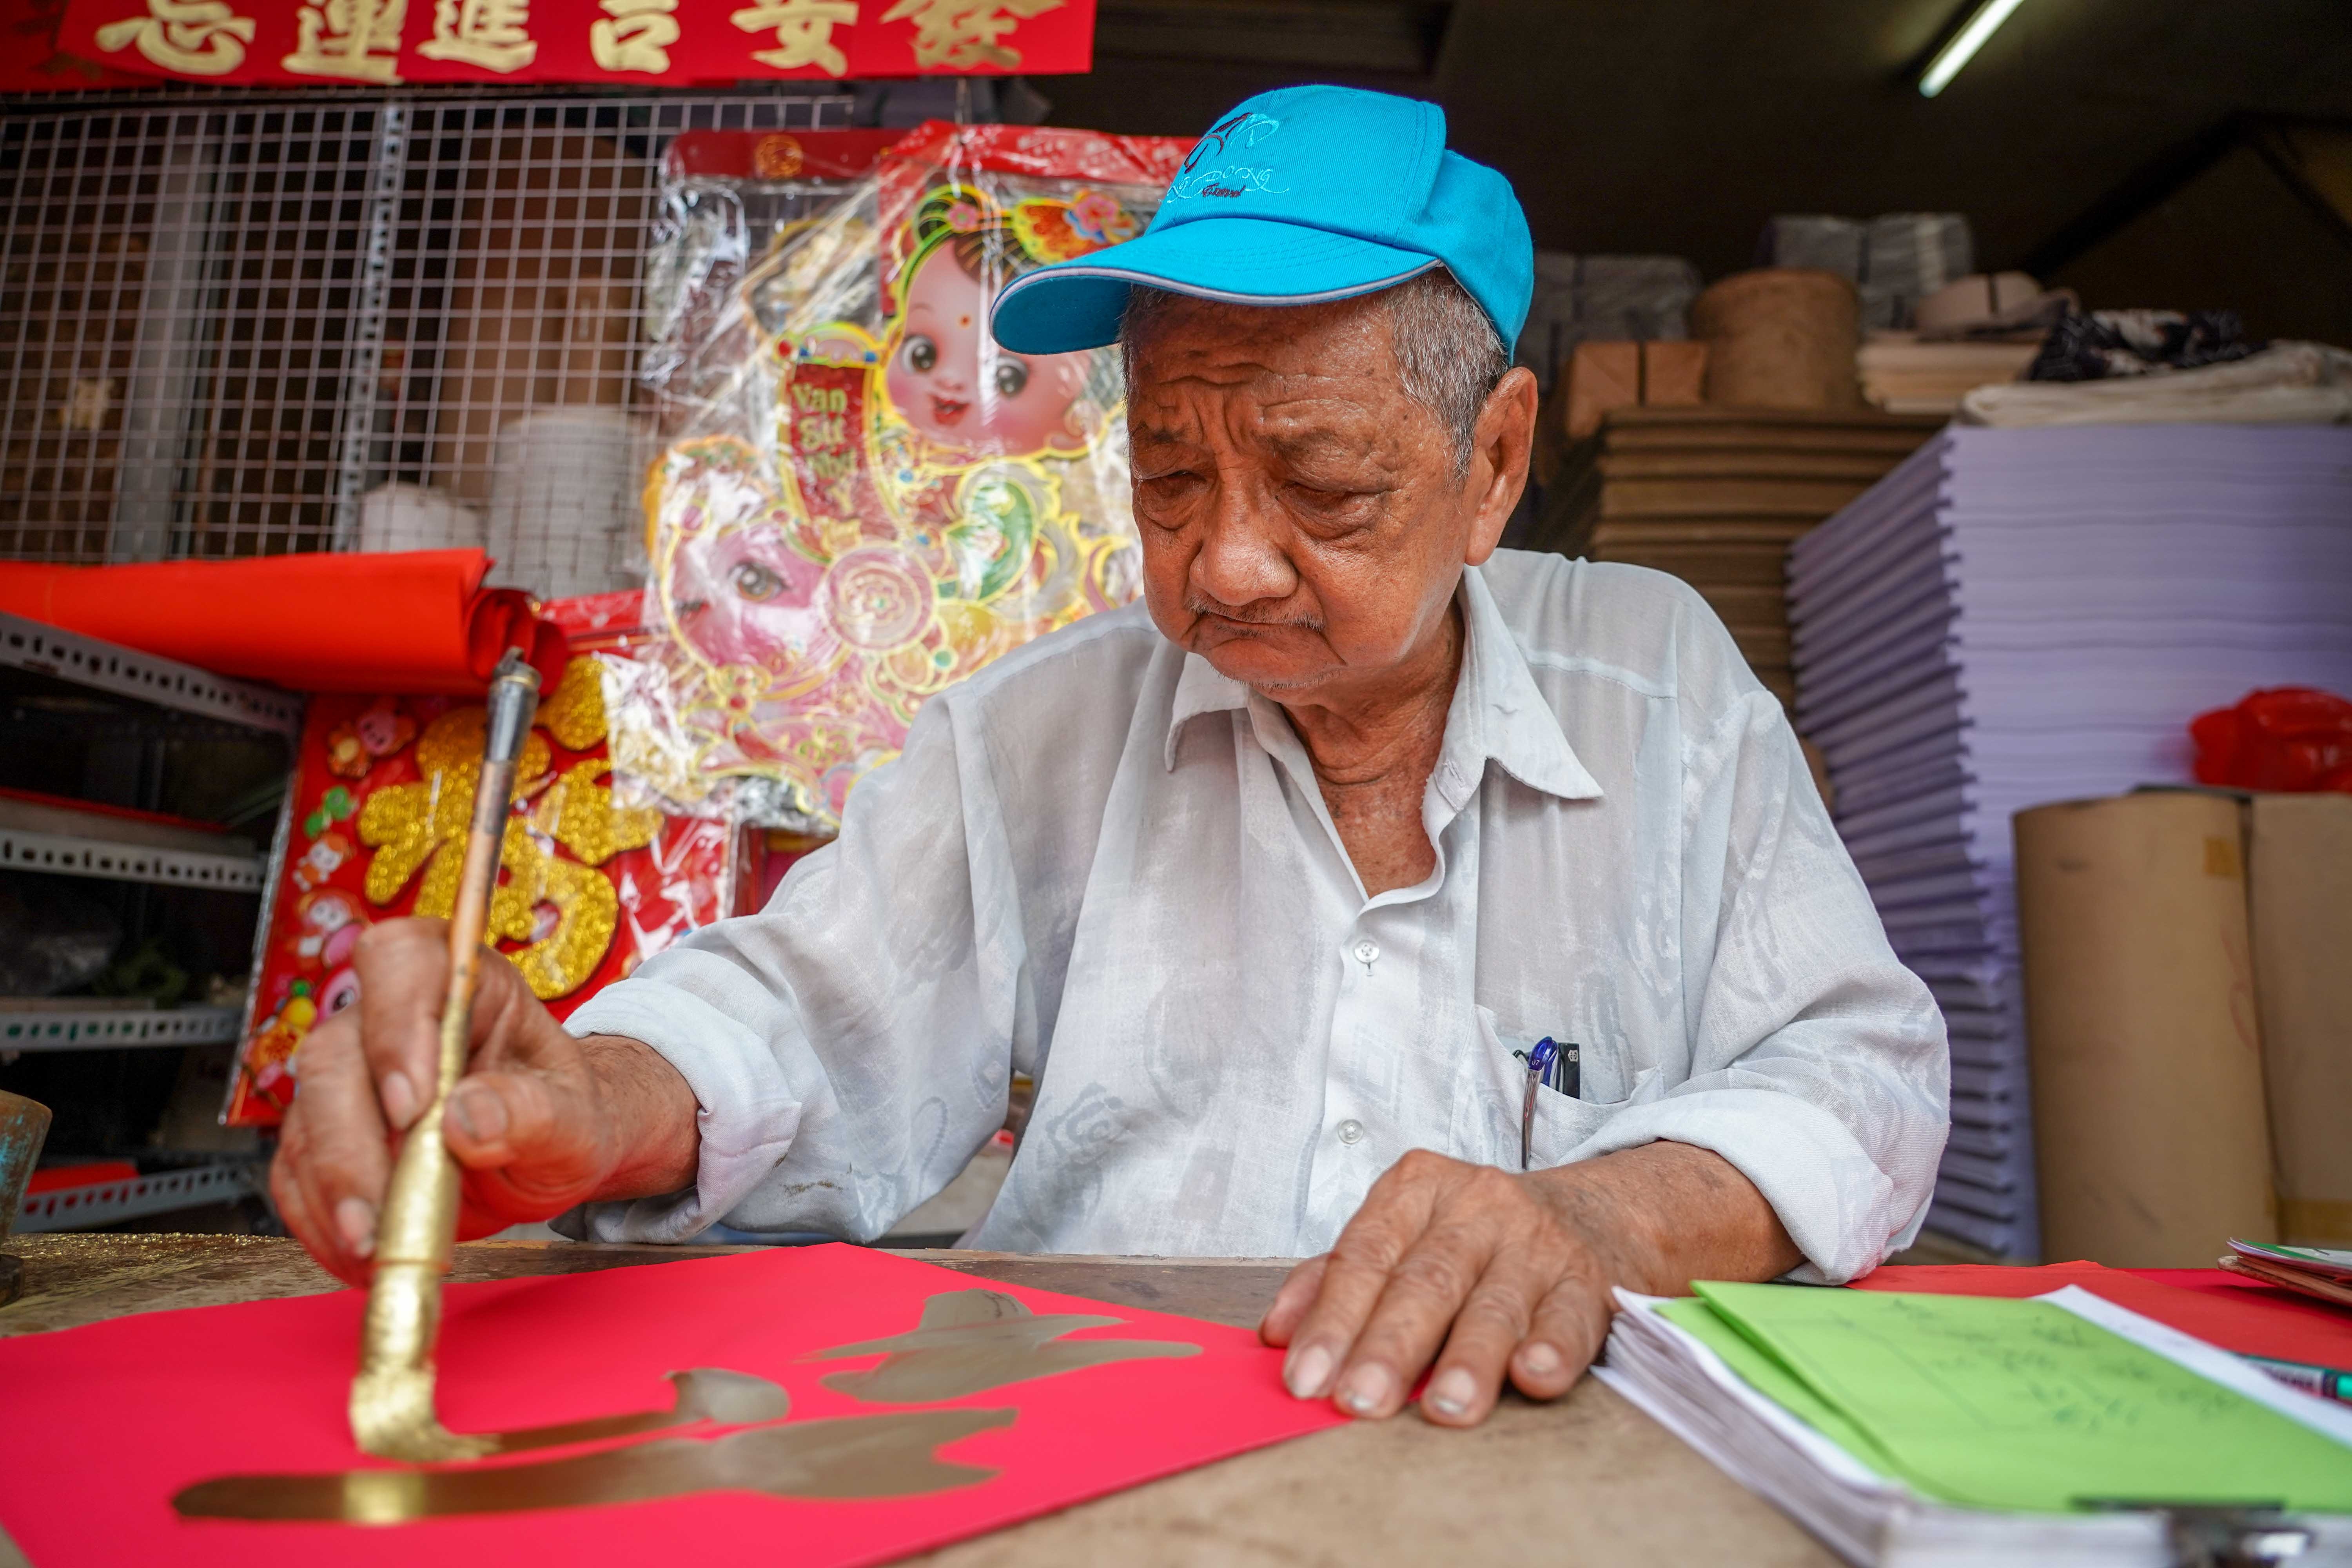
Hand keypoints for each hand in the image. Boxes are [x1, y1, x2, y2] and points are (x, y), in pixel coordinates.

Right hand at [269, 917, 697, 1285]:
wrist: (547, 1153)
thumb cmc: (563, 1116)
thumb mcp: (575, 1118)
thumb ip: (534, 1110)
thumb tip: (469, 1116)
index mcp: (462, 983)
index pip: (402, 963)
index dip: (395, 1029)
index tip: (413, 1109)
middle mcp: (391, 1018)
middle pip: (334, 1056)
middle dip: (350, 1145)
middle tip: (380, 1216)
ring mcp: (351, 1076)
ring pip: (305, 1121)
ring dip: (331, 1195)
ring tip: (375, 1251)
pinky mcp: (327, 1134)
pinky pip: (297, 1172)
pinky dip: (319, 1221)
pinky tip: (359, 1256)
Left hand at [1258, 1142, 1799, 1426]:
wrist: (1594, 1213)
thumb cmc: (1476, 1238)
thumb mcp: (1405, 1234)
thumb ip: (1338, 1277)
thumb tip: (1276, 1335)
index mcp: (1417, 1190)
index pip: (1365, 1255)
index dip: (1332, 1319)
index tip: (1305, 1379)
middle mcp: (1477, 1207)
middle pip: (1425, 1281)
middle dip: (1388, 1347)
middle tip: (1358, 1401)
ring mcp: (1537, 1242)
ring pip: (1495, 1304)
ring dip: (1467, 1360)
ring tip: (1443, 1409)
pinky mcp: (1590, 1281)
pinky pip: (1569, 1317)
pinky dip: (1552, 1348)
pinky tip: (1534, 1377)